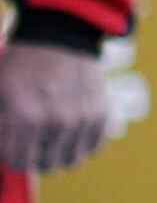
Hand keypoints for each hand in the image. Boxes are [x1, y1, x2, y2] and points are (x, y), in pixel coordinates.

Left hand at [0, 41, 114, 172]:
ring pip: (72, 161)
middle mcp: (58, 122)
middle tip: (30, 142)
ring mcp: (83, 118)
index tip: (11, 145)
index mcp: (26, 117)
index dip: (10, 156)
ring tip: (52, 138)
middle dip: (35, 157)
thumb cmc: (21, 64)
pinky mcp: (101, 114)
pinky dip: (83, 145)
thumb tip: (3, 147)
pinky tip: (72, 131)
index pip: (18, 161)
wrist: (59, 35)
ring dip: (60, 154)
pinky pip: (95, 148)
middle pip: (46, 166)